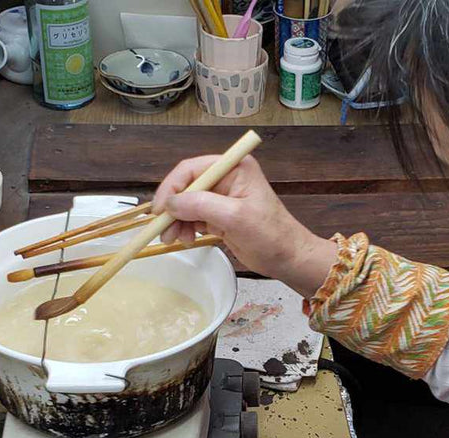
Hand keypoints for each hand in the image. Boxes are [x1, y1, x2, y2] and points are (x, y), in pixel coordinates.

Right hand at [152, 155, 336, 297]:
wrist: (288, 259)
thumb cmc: (270, 235)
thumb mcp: (235, 217)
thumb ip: (201, 205)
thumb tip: (170, 203)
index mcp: (233, 168)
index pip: (192, 169)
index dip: (171, 188)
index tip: (159, 210)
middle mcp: (225, 178)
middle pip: (186, 186)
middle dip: (172, 208)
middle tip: (162, 230)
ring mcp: (222, 198)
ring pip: (186, 204)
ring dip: (176, 220)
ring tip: (174, 240)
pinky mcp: (219, 216)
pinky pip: (193, 217)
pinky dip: (185, 227)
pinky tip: (185, 239)